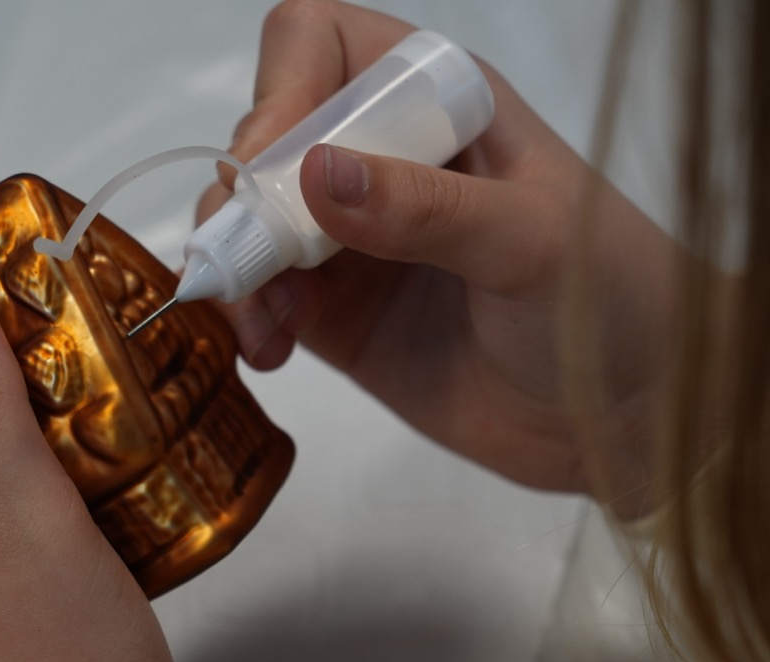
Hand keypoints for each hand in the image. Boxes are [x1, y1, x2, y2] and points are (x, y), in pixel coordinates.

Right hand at [201, 0, 675, 509]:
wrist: (626, 416)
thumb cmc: (611, 300)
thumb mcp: (532, 240)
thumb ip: (429, 207)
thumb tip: (314, 173)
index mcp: (436, 103)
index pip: (320, 45)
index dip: (281, 88)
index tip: (271, 163)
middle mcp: (380, 158)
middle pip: (263, 139)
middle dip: (243, 197)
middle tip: (255, 264)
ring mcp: (351, 240)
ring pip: (247, 222)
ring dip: (234, 267)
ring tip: (262, 328)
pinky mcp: (335, 315)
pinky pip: (260, 298)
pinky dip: (245, 319)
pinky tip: (268, 353)